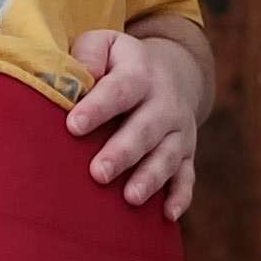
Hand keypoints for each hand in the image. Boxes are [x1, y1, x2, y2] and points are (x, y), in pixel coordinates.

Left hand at [66, 29, 200, 219]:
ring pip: (168, 156)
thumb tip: (77, 77)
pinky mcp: (187, 154)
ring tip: (130, 198)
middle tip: (98, 173)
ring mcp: (179, 130)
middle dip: (123, 152)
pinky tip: (167, 215)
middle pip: (146, 128)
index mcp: (140, 73)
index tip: (73, 125)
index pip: (120, 89)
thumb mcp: (105, 45)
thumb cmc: (119, 64)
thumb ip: (88, 54)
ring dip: (150, 177)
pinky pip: (187, 176)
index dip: (98, 107)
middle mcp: (165, 102)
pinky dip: (180, 195)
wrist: (172, 72)